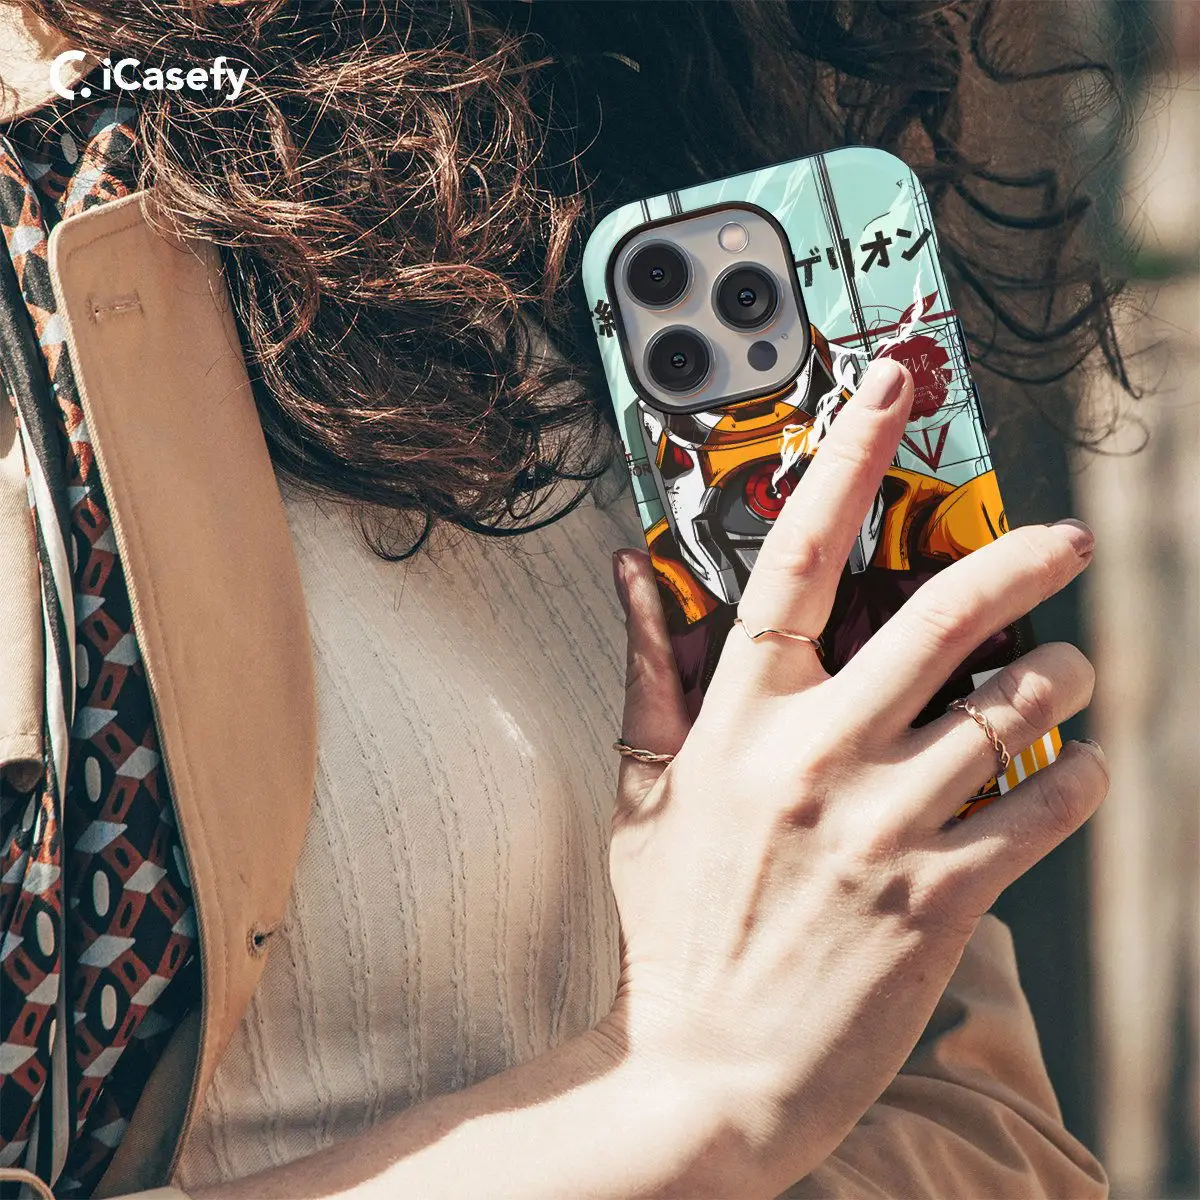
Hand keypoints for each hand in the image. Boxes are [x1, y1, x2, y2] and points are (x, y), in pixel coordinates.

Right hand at [603, 358, 1106, 1194]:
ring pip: (1010, 711)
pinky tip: (1075, 766)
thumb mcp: (643, 793)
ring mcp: (882, 827)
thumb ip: (647, 672)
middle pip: (941, 619)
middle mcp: (817, 758)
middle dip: (1019, 562)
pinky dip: (1076, 776)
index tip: (887, 394)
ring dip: (1062, 678)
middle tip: (1062, 540)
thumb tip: (629, 573)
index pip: (796, 561)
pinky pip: (1039, 809)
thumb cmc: (673, 928)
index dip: (843, 462)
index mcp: (739, 722)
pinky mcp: (940, 898)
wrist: (706, 1071)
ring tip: (1073, 673)